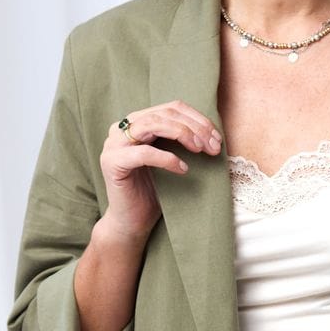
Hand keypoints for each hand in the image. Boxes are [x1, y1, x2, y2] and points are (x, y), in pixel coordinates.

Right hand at [99, 101, 221, 242]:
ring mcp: (114, 144)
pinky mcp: (112, 162)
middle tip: (213, 146)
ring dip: (182, 134)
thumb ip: (182, 140)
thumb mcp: (173, 159)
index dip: (198, 119)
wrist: (132, 222)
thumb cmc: (155, 192)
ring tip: (200, 150)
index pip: (171, 108)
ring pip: (152, 124)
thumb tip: (214, 132)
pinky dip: (167, 158)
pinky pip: (144, 153)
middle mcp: (122, 128)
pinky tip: (183, 169)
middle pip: (164, 113)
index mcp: (137, 122)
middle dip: (194, 127)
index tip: (217, 138)